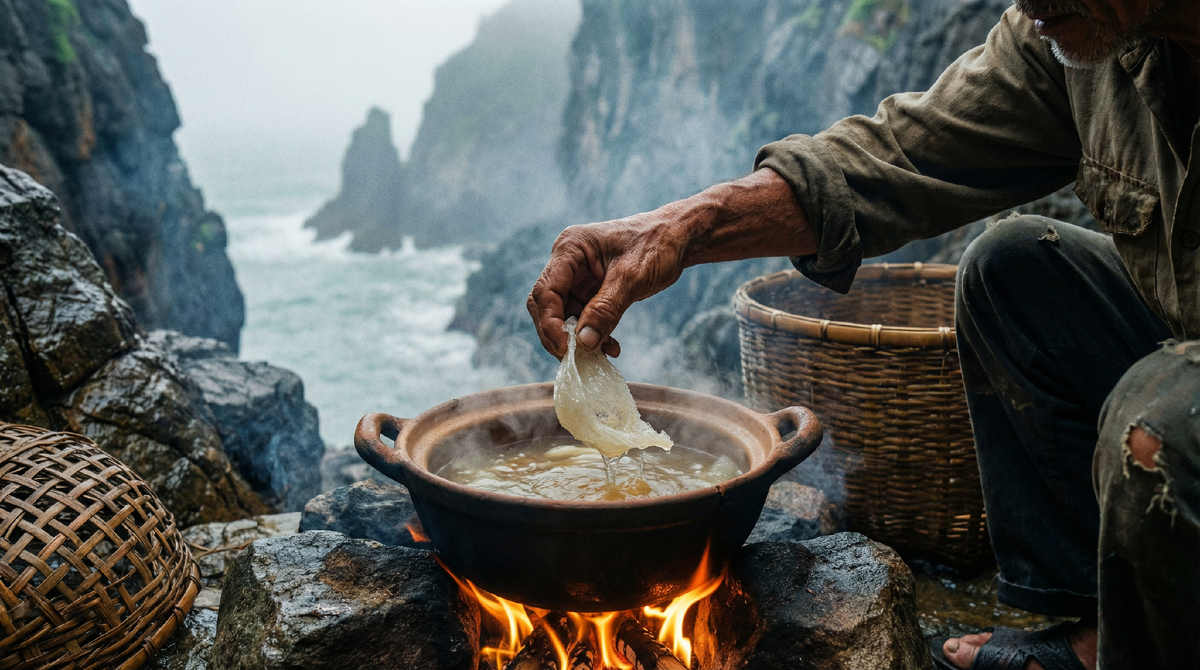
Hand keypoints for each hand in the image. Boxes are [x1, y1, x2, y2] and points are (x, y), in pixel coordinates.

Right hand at [527, 208, 690, 358]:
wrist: (678, 239)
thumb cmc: (656, 246)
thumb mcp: (631, 279)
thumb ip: (605, 310)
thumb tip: (583, 343)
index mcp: (570, 248)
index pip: (546, 291)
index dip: (550, 323)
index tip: (565, 348)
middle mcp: (567, 262)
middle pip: (547, 305)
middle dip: (558, 334)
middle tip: (574, 359)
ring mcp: (578, 277)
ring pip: (564, 316)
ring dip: (578, 340)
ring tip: (599, 356)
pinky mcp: (590, 291)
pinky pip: (583, 318)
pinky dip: (592, 335)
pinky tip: (610, 348)